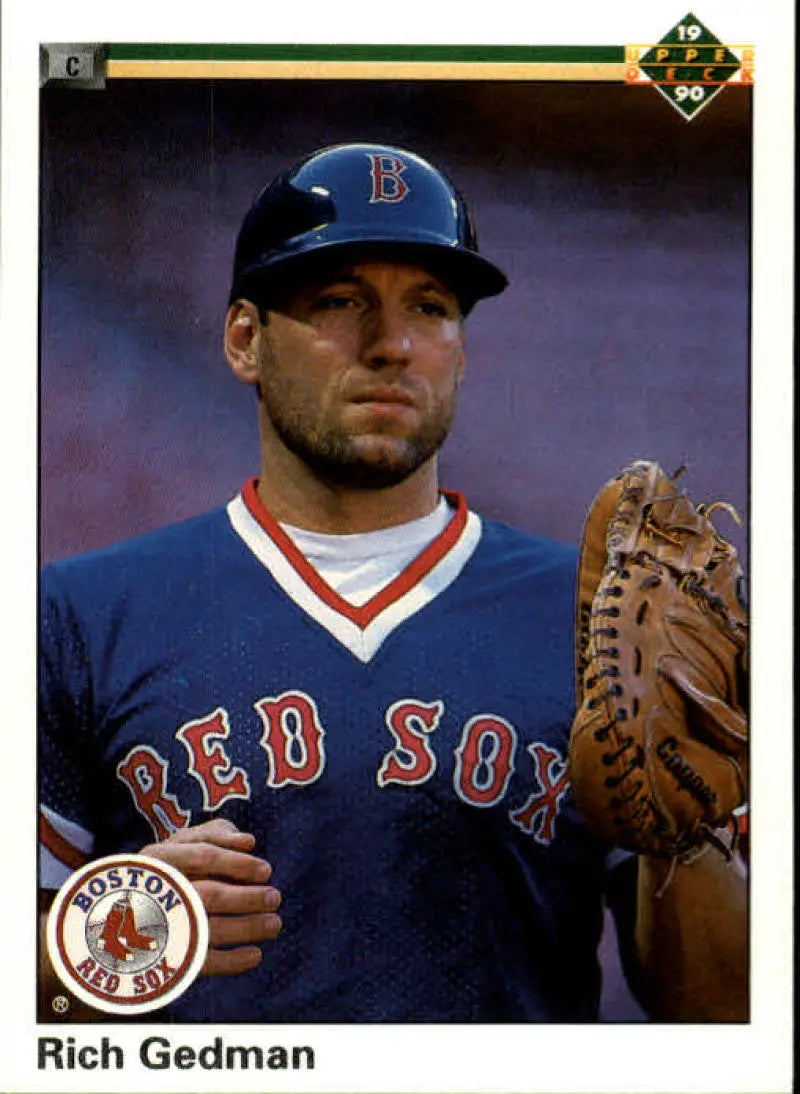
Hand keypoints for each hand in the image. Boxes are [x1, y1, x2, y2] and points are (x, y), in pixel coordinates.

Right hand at [140, 818, 281, 975]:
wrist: (121, 916)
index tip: (267, 871)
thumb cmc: (168, 870)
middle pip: (208, 895)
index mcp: (162, 858)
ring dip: (246, 928)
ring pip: (207, 929)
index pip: (204, 856)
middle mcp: (158, 892)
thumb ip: (214, 836)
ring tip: (274, 924)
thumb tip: (247, 842)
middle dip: (246, 898)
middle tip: (275, 897)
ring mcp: (161, 926)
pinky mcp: (166, 956)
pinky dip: (231, 962)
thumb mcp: (182, 844)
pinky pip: (201, 963)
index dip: (238, 863)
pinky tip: (256, 955)